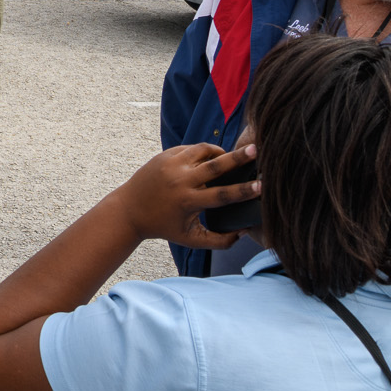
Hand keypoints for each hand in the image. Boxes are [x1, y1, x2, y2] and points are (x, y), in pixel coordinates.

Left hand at [109, 143, 258, 250]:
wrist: (129, 210)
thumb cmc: (163, 226)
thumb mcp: (191, 239)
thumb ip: (220, 241)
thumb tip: (244, 232)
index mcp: (188, 201)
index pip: (222, 195)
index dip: (244, 191)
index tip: (262, 186)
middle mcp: (180, 181)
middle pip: (215, 166)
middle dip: (237, 158)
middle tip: (256, 150)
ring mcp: (171, 165)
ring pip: (203, 151)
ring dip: (220, 151)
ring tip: (233, 156)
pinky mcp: (164, 156)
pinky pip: (191, 148)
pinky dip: (204, 151)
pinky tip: (213, 157)